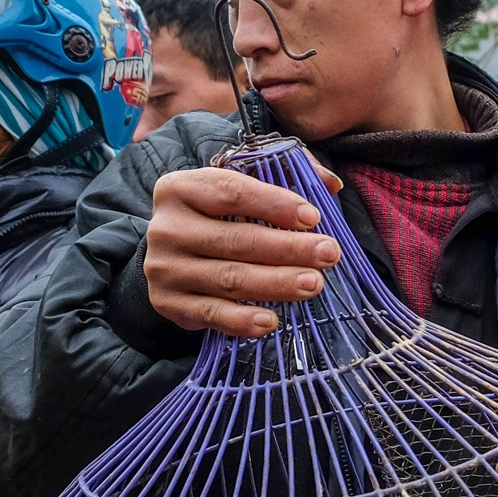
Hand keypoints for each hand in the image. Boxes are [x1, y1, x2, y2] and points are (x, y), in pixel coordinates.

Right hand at [143, 160, 344, 339]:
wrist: (170, 259)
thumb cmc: (216, 218)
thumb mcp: (239, 188)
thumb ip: (284, 176)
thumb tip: (331, 184)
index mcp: (180, 189)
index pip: (231, 192)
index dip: (274, 204)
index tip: (313, 217)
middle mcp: (167, 228)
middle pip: (236, 239)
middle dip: (289, 248)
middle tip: (329, 253)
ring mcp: (165, 268)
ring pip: (229, 278)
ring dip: (277, 283)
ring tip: (314, 283)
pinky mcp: (170, 303)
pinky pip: (212, 314)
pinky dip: (242, 320)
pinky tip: (270, 320)